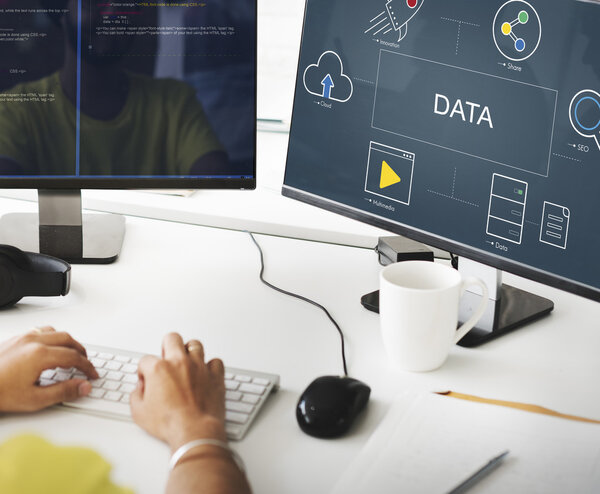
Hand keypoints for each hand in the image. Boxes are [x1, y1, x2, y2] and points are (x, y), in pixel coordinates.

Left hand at [0, 327, 98, 411]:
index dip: (87, 367)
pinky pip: (41, 330)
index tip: (91, 375)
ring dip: (68, 341)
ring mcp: (23, 337)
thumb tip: (84, 386)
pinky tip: (51, 346)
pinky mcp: (15, 338)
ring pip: (55, 332)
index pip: (74, 357)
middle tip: (86, 364)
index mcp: (40, 355)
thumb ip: (63, 392)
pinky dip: (53, 337)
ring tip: (72, 353)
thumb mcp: (34, 399)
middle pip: (68, 340)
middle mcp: (33, 341)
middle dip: (81, 352)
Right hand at [130, 333, 225, 450]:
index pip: (146, 359)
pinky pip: (215, 362)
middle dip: (167, 346)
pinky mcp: (215, 375)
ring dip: (189, 351)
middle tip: (166, 358)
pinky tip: (205, 373)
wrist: (194, 431)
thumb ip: (136, 395)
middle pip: (172, 339)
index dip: (144, 370)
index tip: (146, 379)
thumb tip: (140, 389)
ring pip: (195, 345)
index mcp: (159, 369)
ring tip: (186, 362)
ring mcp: (199, 367)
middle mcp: (180, 363)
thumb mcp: (139, 412)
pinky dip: (210, 366)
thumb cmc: (170, 423)